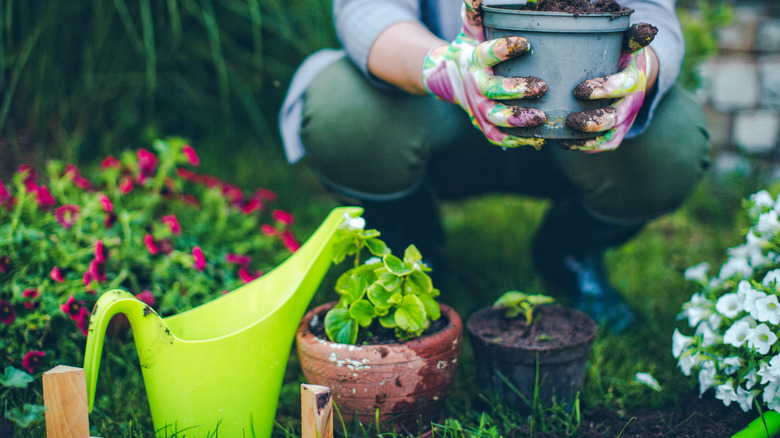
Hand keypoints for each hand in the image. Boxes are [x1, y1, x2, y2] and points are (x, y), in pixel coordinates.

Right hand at [421, 0, 546, 148]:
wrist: (448, 77)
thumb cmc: (471, 47)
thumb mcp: (472, 28)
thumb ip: (476, 10)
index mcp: (475, 60)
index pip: (488, 54)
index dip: (505, 49)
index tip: (526, 43)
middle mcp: (476, 86)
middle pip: (493, 91)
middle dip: (516, 90)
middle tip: (541, 86)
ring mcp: (480, 108)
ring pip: (496, 117)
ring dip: (518, 119)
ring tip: (542, 117)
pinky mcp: (485, 124)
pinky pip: (499, 136)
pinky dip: (516, 140)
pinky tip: (537, 139)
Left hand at [562, 23, 657, 152]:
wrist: (634, 74)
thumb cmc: (621, 56)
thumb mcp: (627, 44)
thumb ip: (632, 38)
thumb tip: (646, 29)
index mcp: (634, 78)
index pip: (623, 85)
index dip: (603, 89)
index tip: (578, 91)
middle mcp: (632, 101)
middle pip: (616, 117)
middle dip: (593, 121)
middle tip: (570, 120)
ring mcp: (626, 120)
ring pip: (611, 136)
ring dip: (588, 140)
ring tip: (564, 137)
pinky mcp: (618, 131)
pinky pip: (605, 145)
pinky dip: (586, 147)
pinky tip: (565, 143)